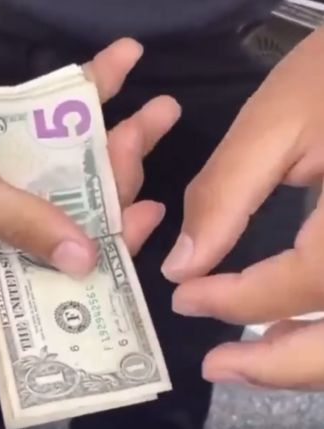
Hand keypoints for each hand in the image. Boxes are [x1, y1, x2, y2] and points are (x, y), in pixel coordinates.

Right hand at [0, 28, 179, 272]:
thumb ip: (20, 222)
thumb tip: (83, 262)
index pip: (63, 257)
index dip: (108, 242)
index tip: (146, 217)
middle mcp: (16, 207)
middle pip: (85, 204)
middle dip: (120, 176)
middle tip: (139, 139)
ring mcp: (25, 162)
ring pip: (87, 157)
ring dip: (127, 132)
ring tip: (162, 108)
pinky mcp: (27, 120)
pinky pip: (71, 108)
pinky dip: (98, 83)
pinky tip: (127, 57)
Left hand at [160, 27, 323, 389]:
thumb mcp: (278, 122)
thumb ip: (225, 195)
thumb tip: (182, 265)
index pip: (304, 283)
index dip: (238, 300)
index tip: (184, 298)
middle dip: (282, 366)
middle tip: (217, 366)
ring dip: (308, 358)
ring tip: (249, 355)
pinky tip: (295, 322)